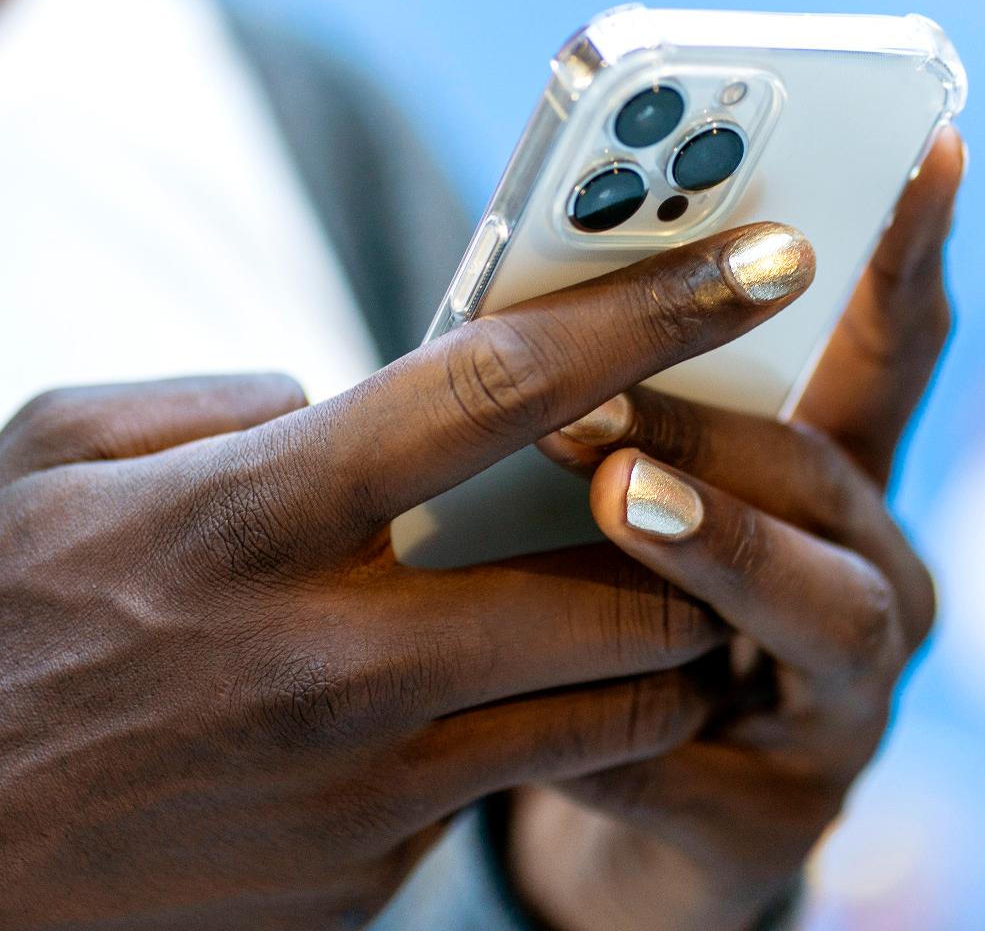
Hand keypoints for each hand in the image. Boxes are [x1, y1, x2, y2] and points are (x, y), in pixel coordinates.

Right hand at [0, 223, 813, 930]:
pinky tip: (494, 697)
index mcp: (258, 508)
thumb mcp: (65, 459)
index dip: (658, 308)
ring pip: (613, 706)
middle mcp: (333, 651)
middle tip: (710, 490)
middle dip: (697, 533)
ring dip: (666, 646)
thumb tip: (345, 390)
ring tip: (655, 598)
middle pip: (618, 579)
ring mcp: (364, 783)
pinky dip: (548, 727)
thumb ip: (221, 397)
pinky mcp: (373, 874)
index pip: (507, 380)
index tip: (768, 259)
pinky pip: (512, 780)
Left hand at [509, 130, 963, 930]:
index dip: (910, 253)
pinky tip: (536, 696)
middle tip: (613, 383)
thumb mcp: (643, 487)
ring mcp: (846, 707)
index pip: (888, 351)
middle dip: (723, 421)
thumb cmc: (626, 604)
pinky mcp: (778, 824)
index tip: (929, 148)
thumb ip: (623, 409)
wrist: (633, 809)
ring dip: (714, 545)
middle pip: (831, 477)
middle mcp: (873, 578)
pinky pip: (699, 760)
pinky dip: (624, 720)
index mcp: (836, 483)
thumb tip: (516, 311)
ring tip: (616, 496)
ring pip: (818, 613)